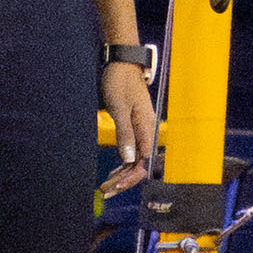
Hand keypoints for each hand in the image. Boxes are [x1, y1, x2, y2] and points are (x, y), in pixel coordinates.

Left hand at [101, 59, 157, 197]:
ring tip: (107, 184)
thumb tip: (129, 159)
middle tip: (105, 190)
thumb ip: (125, 133)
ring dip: (122, 174)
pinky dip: (123, 163)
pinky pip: (133, 150)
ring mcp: (142, 129)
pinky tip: (114, 170)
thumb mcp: (119, 107)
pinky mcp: (136, 126)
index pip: (143, 162)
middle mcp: (147, 131)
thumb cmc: (120, 81)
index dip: (129, 177)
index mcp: (147, 127)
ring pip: (136, 159)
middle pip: (140, 164)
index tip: (113, 185)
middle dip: (124, 180)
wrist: (123, 62)